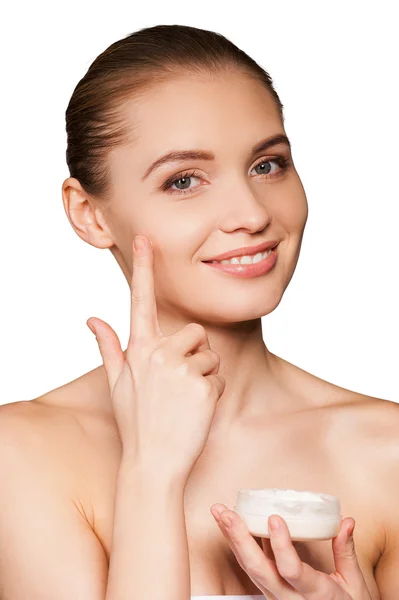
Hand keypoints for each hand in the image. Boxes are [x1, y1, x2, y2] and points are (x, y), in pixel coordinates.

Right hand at [86, 234, 225, 482]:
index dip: (143, 268)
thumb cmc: (135, 423)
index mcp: (138, 349)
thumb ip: (109, 347)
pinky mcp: (204, 385)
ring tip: (185, 399)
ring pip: (210, 354)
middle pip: (194, 332)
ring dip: (204, 374)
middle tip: (178, 383)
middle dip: (193, 353)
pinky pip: (219, 376)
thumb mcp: (117, 383)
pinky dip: (214, 392)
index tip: (144, 239)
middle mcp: (158, 353)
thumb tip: (92, 319)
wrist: (153, 463)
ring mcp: (182, 369)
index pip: (139, 300)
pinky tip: (197, 411)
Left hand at [210, 504, 371, 598]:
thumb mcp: (355, 585)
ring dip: (232, 539)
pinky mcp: (271, 592)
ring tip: (219, 513)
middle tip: (226, 512)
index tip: (275, 517)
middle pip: (258, 570)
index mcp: (315, 595)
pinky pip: (252, 569)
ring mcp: (277, 597)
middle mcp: (290, 599)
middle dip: (239, 538)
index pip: (291, 571)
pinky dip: (240, 546)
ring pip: (249, 569)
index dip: (280, 545)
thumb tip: (347, 521)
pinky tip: (230, 526)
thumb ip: (346, 552)